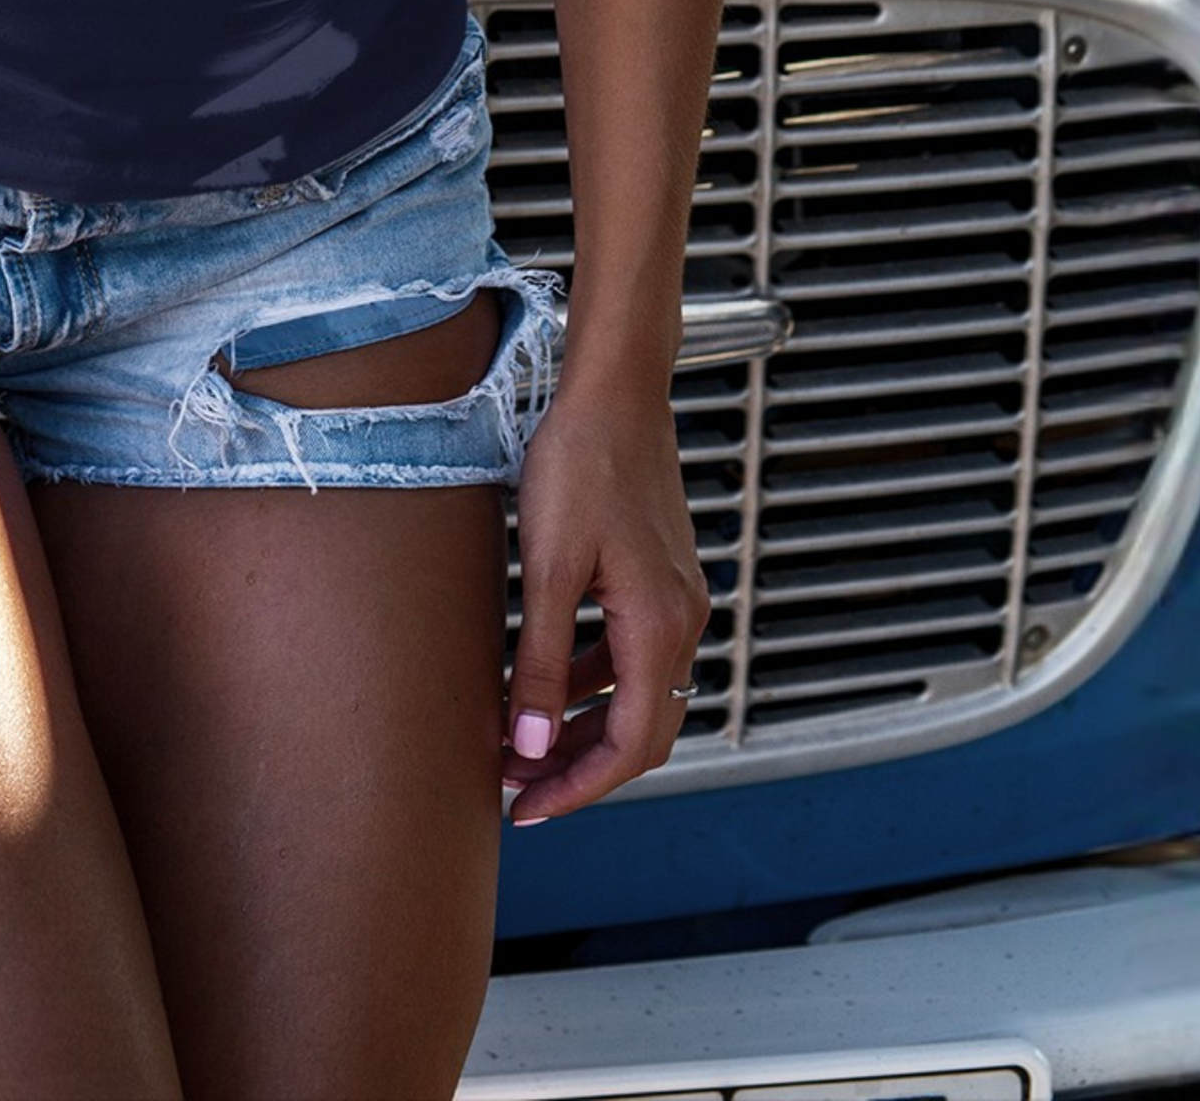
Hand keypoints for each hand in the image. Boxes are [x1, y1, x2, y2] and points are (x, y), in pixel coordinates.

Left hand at [503, 368, 708, 825]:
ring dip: (583, 726)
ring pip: (635, 694)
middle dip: (580, 768)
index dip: (578, 787)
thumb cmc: (579, 465)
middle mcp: (681, 623)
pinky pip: (631, 654)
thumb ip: (541, 661)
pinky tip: (548, 680)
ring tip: (521, 743)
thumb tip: (530, 746)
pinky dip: (593, 680)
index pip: (630, 747)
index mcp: (658, 628)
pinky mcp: (658, 578)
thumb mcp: (548, 567)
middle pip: (641, 732)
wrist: (614, 390)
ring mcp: (675, 600)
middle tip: (518, 788)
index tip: (526, 808)